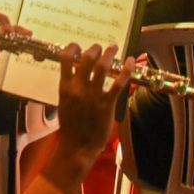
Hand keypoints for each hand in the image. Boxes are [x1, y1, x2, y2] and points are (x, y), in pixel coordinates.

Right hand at [52, 44, 133, 167]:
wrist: (77, 146)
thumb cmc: (70, 126)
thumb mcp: (64, 102)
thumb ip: (70, 86)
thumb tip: (75, 72)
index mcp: (65, 87)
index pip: (65, 59)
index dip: (73, 48)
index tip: (78, 46)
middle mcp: (78, 88)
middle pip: (87, 58)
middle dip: (95, 49)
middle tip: (100, 47)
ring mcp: (93, 95)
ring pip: (102, 66)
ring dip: (109, 54)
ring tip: (113, 48)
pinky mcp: (106, 103)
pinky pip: (118, 83)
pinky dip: (126, 70)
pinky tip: (130, 61)